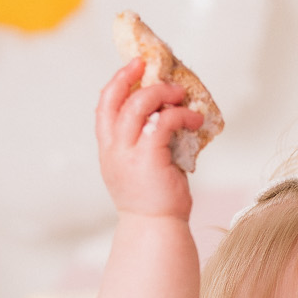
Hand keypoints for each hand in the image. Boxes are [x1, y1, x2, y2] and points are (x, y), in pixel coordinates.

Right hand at [95, 60, 204, 219]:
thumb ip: (145, 142)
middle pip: (117, 99)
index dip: (116, 83)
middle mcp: (114, 150)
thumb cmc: (155, 201)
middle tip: (152, 67)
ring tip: (180, 94)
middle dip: (132, 77)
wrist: (157, 229)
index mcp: (109, 150)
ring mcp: (129, 153)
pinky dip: (180, 115)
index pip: (104, 107)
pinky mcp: (149, 158)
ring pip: (139, 105)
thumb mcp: (141, 167)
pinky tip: (194, 118)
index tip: (132, 68)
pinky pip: (164, 123)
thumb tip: (166, 117)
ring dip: (162, 93)